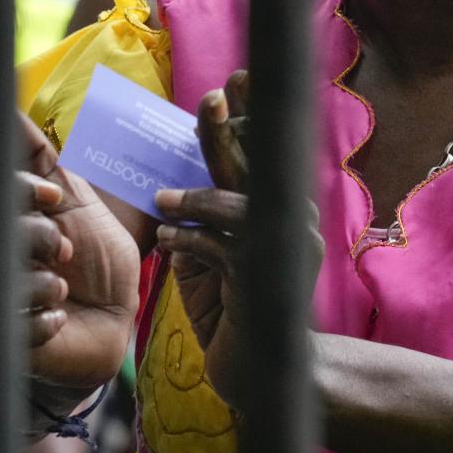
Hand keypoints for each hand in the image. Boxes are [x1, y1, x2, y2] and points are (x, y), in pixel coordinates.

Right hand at [0, 111, 140, 397]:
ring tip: (64, 289)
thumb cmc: (91, 261)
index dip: (11, 187)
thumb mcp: (74, 205)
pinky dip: (47, 321)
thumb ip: (43, 164)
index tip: (51, 196)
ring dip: (45, 283)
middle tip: (64, 252)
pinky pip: (15, 327)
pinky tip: (60, 319)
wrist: (106, 325)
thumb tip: (11, 110)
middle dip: (37, 237)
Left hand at [153, 72, 322, 407]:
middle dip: (232, 128)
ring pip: (240, 203)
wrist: (263, 373)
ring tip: (164, 201)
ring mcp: (282, 249)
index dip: (252, 116)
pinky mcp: (264, 278)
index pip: (264, 153)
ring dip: (198, 196)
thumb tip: (173, 192)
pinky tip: (167, 244)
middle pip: (259, 165)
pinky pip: (221, 246)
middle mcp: (289, 222)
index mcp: (275, 210)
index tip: (238, 79)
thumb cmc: (232, 312)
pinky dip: (188, 240)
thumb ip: (201, 224)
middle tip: (213, 96)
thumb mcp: (209, 260)